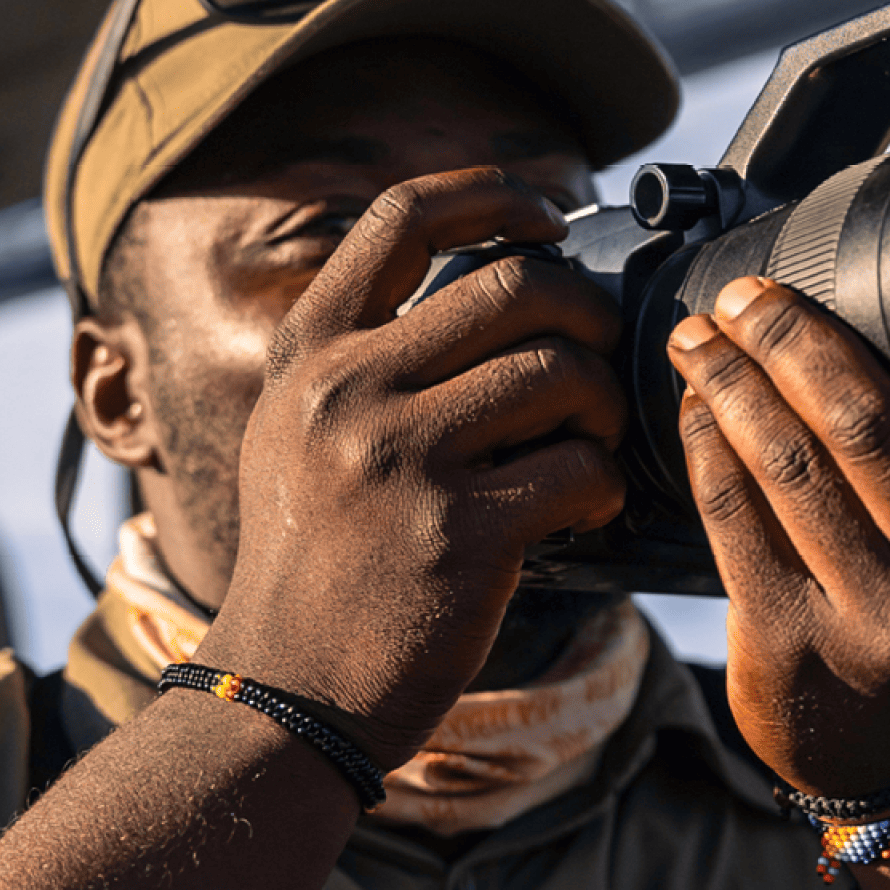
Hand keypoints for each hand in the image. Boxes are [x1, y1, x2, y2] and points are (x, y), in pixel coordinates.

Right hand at [193, 169, 627, 768]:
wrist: (284, 694)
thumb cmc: (313, 563)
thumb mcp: (299, 434)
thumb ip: (367, 358)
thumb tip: (492, 283)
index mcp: (311, 353)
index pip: (404, 216)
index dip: (496, 194)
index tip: (552, 216)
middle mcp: (348, 390)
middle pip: (517, 284)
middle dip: (586, 313)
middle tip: (598, 360)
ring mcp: (400, 460)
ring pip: (561, 372)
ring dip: (604, 405)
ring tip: (592, 444)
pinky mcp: (458, 534)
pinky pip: (580, 469)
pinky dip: (605, 486)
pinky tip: (587, 511)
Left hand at [667, 277, 889, 796]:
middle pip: (876, 438)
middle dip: (800, 346)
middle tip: (751, 294)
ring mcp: (878, 625)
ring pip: (792, 468)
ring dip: (734, 383)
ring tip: (701, 334)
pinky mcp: (793, 644)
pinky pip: (736, 520)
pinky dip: (708, 448)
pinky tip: (694, 404)